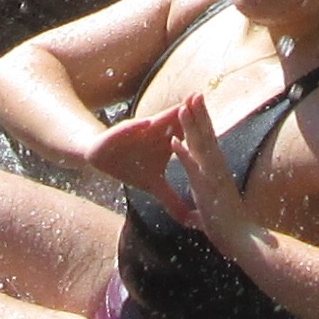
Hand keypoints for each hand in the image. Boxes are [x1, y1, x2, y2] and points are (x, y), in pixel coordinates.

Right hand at [88, 94, 200, 213]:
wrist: (100, 156)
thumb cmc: (130, 166)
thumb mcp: (154, 186)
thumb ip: (172, 200)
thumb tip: (190, 220)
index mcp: (166, 143)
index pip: (186, 134)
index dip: (200, 129)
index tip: (218, 124)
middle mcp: (154, 133)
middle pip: (174, 121)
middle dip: (187, 111)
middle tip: (200, 97)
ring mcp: (137, 131)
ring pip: (155, 122)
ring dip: (166, 114)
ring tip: (180, 106)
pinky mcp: (119, 132)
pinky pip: (129, 129)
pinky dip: (137, 127)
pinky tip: (145, 124)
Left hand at [169, 97, 259, 256]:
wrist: (244, 238)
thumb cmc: (230, 229)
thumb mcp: (209, 218)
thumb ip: (199, 214)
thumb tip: (193, 219)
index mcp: (218, 172)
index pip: (210, 142)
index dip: (204, 124)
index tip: (198, 108)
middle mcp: (217, 169)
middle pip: (206, 136)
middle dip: (198, 115)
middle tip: (193, 94)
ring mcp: (212, 177)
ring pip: (199, 145)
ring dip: (190, 126)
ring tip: (182, 106)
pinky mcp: (206, 188)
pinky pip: (191, 167)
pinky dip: (182, 154)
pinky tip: (172, 141)